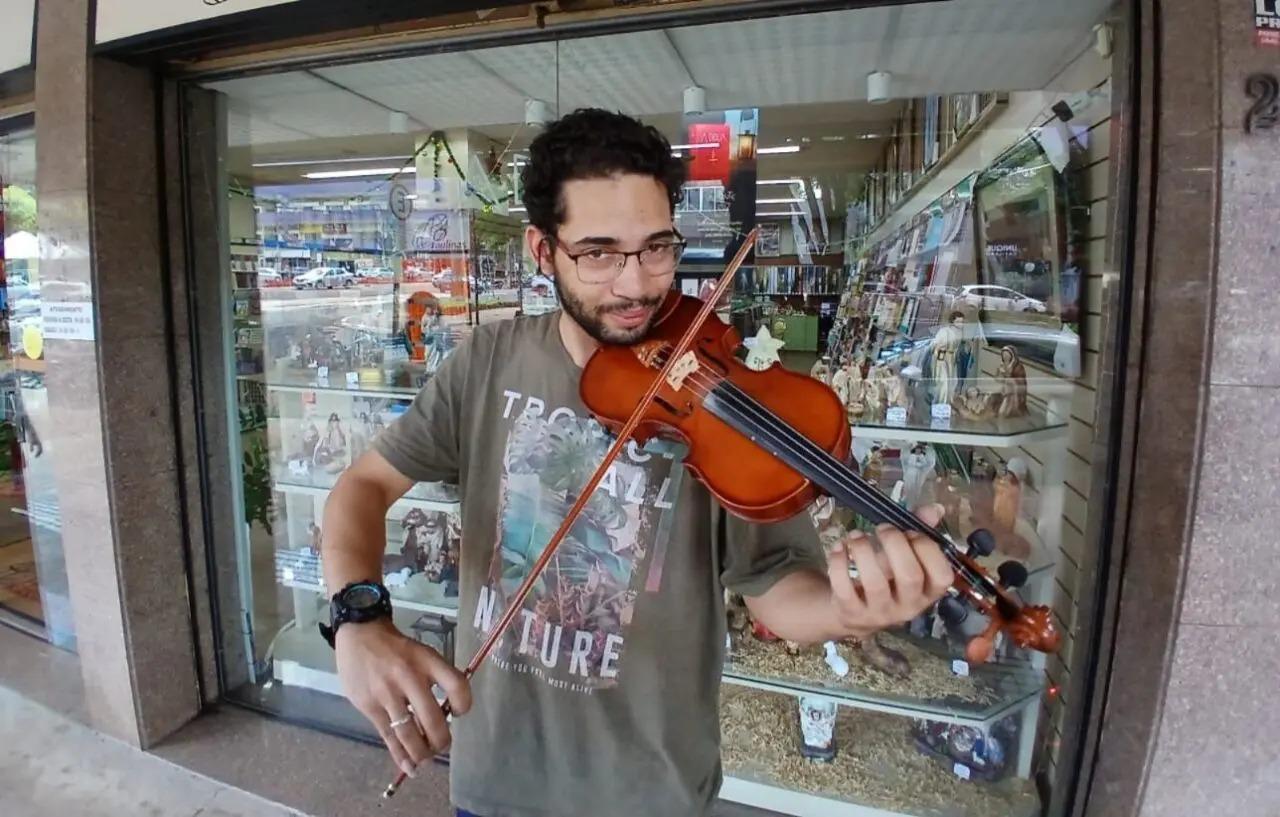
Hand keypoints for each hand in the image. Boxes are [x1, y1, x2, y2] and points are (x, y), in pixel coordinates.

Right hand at [335, 618, 471, 778]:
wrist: (360, 635)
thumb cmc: (397, 649)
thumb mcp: (422, 653)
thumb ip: (435, 679)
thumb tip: (446, 715)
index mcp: (427, 661)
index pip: (456, 685)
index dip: (464, 704)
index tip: (459, 713)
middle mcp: (409, 677)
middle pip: (432, 718)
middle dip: (441, 740)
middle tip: (443, 746)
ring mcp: (387, 693)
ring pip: (409, 733)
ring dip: (421, 753)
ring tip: (427, 759)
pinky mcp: (369, 706)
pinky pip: (388, 736)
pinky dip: (400, 754)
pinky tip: (409, 766)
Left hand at [825, 504, 953, 638]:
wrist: (855, 611)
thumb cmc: (886, 578)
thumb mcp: (904, 558)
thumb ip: (920, 533)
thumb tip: (935, 508)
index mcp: (927, 592)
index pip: (942, 576)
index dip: (927, 548)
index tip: (910, 532)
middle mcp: (908, 606)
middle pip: (909, 576)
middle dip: (895, 544)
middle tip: (882, 529)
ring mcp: (879, 613)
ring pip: (875, 583)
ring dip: (863, 550)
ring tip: (856, 535)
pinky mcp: (852, 613)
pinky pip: (844, 588)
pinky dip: (839, 562)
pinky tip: (839, 547)